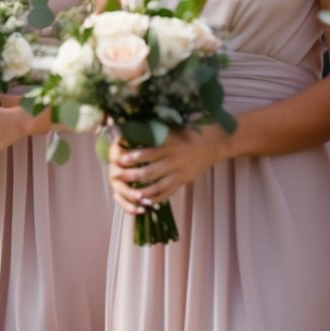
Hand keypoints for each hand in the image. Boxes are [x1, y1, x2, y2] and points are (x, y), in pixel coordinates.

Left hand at [106, 124, 224, 213]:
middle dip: (130, 175)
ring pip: (157, 186)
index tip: (117, 159)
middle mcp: (173, 160)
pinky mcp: (184, 181)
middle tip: (116, 175)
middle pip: (148, 172)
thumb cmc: (187, 132)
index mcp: (168, 145)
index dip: (131, 158)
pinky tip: (145, 202)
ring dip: (140, 191)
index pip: (146, 153)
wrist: (213, 143)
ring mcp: (179, 172)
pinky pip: (168, 193)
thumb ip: (153, 132)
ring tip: (127, 192)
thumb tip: (130, 129)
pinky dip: (156, 198)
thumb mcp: (170, 129)